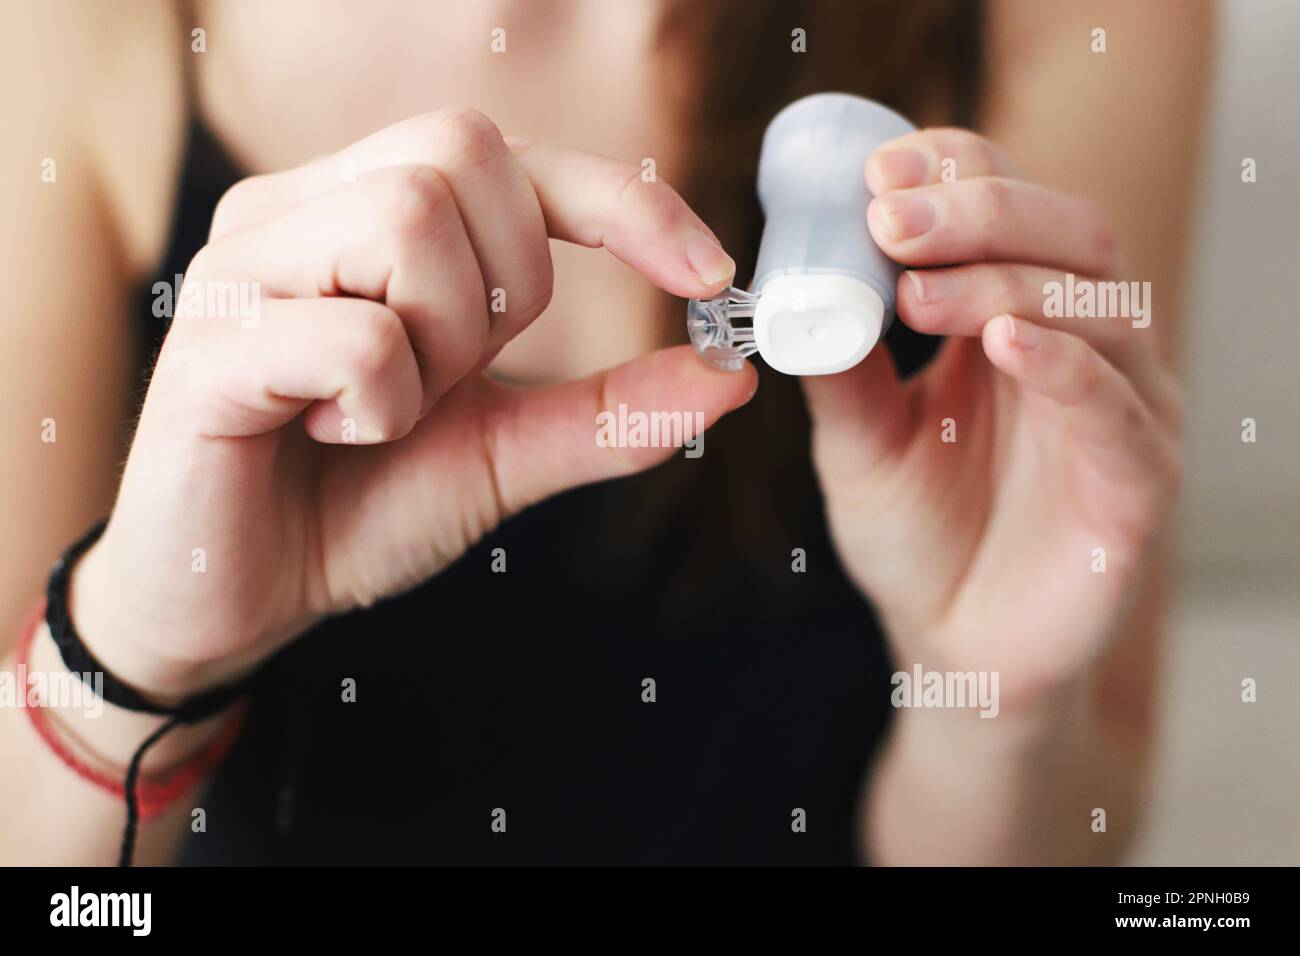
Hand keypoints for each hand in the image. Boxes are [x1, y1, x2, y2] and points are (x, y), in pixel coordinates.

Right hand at [72, 109, 752, 699]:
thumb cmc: (361, 505)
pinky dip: (380, 407)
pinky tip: (332, 437)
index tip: (710, 272)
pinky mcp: (206, 343)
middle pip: (459, 157)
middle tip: (452, 377)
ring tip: (384, 411)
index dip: (620, 198)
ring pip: (404, 220)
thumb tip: (732, 372)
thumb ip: (610, 411)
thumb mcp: (506, 452)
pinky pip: (352, 336)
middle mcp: (298, 210)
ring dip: (439, 347)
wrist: (243, 598)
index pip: (506, 153)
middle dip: (504, 288)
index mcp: (363, 212)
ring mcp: (242, 265)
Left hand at [803, 128, 1181, 708]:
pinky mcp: (1138, 485)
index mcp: (1021, 316)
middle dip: (979, 210)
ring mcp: (1124, 412)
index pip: (1013, 207)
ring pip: (1100, 308)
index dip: (956, 172)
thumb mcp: (860, 440)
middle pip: (1070, 235)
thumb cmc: (919, 533)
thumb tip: (797, 284)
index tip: (876, 172)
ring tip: (915, 286)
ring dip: (1005, 281)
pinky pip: (1117, 412)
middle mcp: (1087, 347)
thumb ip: (841, 367)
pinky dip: (1066, 367)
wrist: (954, 647)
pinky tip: (1005, 345)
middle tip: (890, 216)